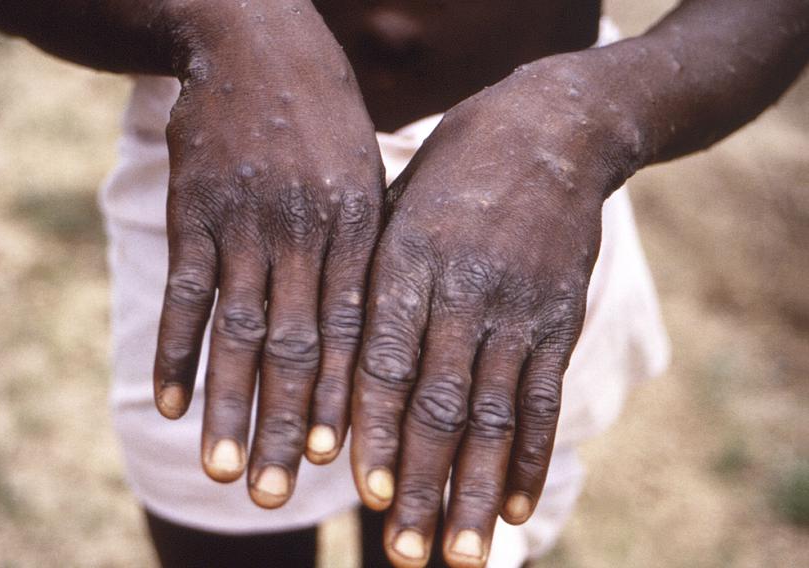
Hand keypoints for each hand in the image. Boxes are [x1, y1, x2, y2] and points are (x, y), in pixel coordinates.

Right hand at [153, 3, 382, 508]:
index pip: (354, 331)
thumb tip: (375, 333)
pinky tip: (168, 403)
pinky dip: (174, 351)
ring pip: (237, 332)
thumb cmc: (324, 120)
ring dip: (229, 406)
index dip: (346, 400)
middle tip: (281, 494)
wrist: (258, 43)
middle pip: (297, 347)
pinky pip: (183, 294)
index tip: (342, 463)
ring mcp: (244, 224)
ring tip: (225, 470)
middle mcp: (303, 233)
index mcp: (356, 228)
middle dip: (289, 424)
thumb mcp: (366, 175)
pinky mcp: (194, 213)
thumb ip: (367, 251)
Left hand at [351, 54, 637, 565]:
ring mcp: (517, 307)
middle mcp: (462, 290)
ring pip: (493, 414)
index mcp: (406, 260)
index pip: (384, 359)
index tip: (362, 491)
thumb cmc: (450, 173)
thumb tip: (330, 366)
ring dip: (474, 490)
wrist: (550, 130)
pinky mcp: (559, 318)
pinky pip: (543, 397)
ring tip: (459, 554)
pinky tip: (514, 507)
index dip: (374, 428)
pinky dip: (529, 456)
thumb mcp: (395, 206)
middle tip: (404, 553)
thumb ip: (368, 281)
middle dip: (420, 483)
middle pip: (438, 402)